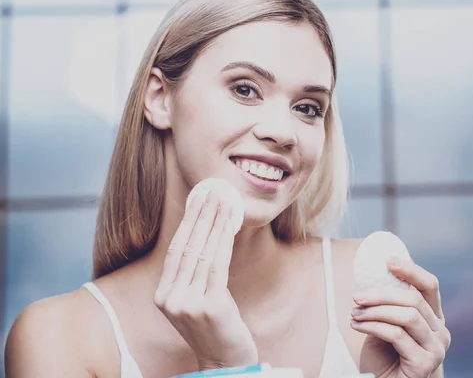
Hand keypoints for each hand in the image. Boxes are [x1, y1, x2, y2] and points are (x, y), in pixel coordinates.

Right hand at [153, 190, 257, 368]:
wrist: (225, 361)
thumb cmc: (214, 326)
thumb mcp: (196, 298)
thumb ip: (193, 273)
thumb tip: (205, 231)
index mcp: (162, 296)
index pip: (175, 251)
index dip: (187, 223)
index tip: (197, 200)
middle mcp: (170, 299)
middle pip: (187, 248)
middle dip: (201, 217)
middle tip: (212, 193)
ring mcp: (188, 304)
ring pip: (203, 254)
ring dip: (215, 224)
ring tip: (224, 202)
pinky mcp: (209, 307)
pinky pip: (218, 266)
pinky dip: (224, 242)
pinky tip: (229, 225)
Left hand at [351, 257, 450, 377]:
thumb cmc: (387, 357)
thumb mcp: (388, 324)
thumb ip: (388, 305)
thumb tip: (373, 275)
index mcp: (434, 318)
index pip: (429, 286)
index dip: (411, 270)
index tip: (388, 261)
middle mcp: (441, 332)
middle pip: (413, 299)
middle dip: (381, 294)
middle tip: (357, 297)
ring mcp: (436, 349)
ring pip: (407, 315)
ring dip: (375, 311)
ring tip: (355, 314)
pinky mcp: (424, 363)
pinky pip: (397, 335)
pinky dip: (373, 326)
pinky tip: (357, 326)